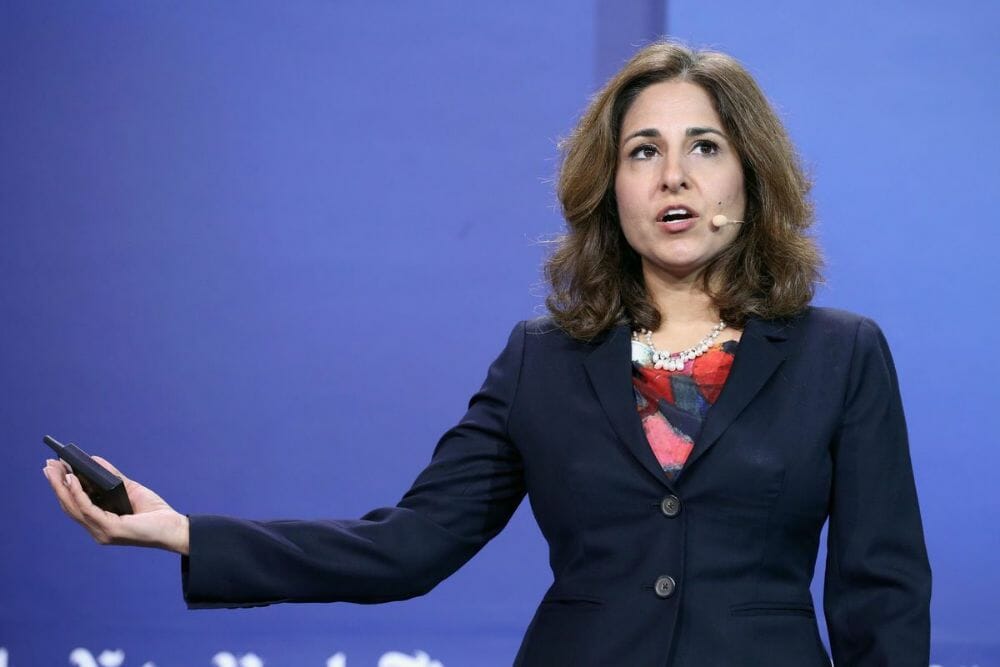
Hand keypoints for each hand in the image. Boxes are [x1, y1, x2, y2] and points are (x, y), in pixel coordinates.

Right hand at [43, 456, 189, 554]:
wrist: (174, 527)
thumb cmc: (154, 512)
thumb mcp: (130, 489)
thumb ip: (112, 476)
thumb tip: (93, 460)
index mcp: (101, 522)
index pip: (76, 506)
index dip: (63, 489)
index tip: (54, 470)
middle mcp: (98, 530)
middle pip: (70, 506)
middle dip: (57, 485)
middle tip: (47, 466)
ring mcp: (102, 532)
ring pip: (74, 508)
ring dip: (62, 487)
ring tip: (55, 469)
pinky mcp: (110, 530)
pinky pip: (88, 509)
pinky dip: (78, 493)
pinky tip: (73, 479)